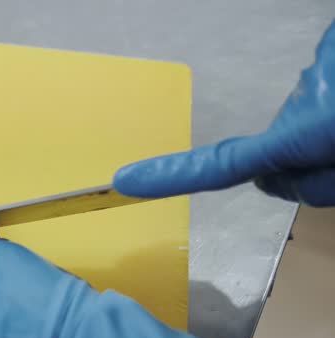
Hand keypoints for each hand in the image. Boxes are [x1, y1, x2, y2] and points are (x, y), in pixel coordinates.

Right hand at [113, 21, 334, 205]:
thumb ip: (313, 185)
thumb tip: (269, 181)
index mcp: (301, 134)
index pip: (222, 165)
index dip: (171, 176)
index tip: (125, 181)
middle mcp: (295, 100)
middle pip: (278, 147)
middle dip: (299, 157)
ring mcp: (312, 70)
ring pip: (303, 120)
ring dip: (325, 127)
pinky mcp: (327, 50)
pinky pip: (320, 90)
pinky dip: (334, 102)